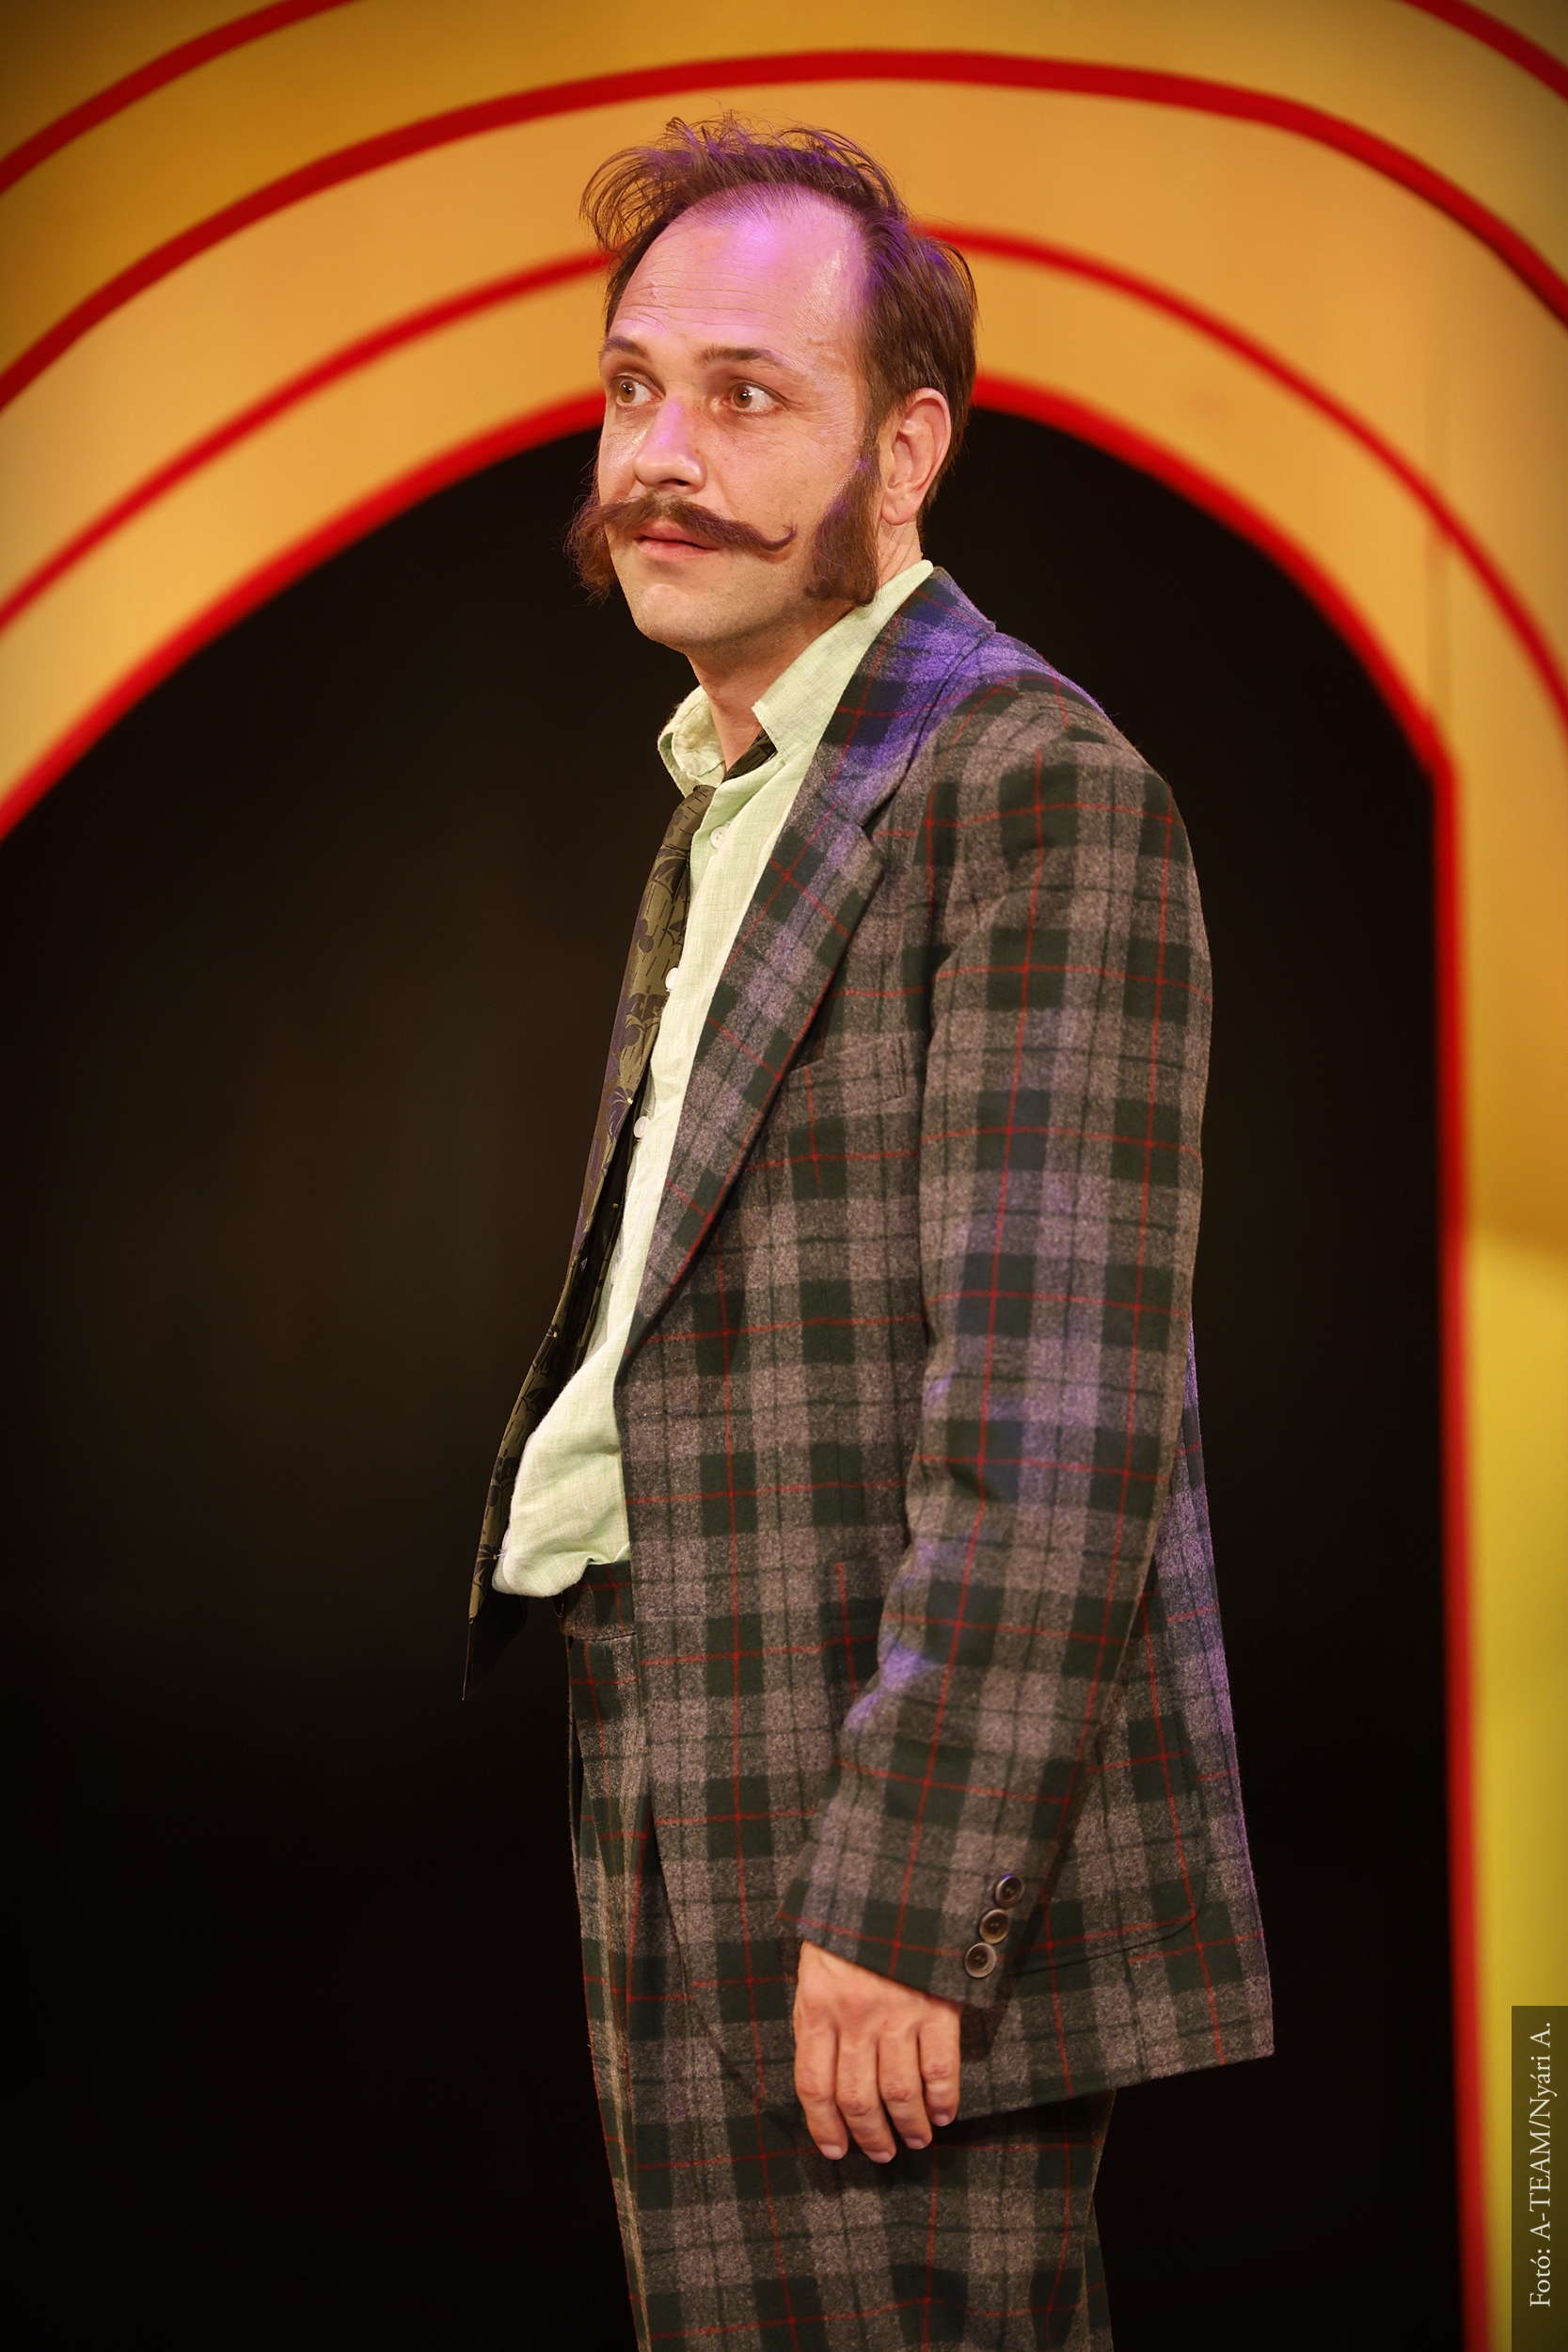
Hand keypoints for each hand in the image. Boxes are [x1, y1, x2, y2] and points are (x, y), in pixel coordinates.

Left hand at [792, 1940, 961, 2160]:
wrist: (894, 1878)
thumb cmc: (849, 1925)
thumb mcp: (815, 1966)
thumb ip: (814, 2018)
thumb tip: (818, 2075)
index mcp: (818, 2006)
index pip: (814, 2086)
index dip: (823, 2127)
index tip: (835, 2151)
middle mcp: (855, 2017)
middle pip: (857, 2098)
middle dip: (869, 2136)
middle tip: (881, 2153)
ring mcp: (898, 2013)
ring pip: (899, 2093)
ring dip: (907, 2126)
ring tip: (915, 2139)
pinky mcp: (937, 2006)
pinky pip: (940, 2068)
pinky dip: (943, 2099)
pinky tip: (943, 2113)